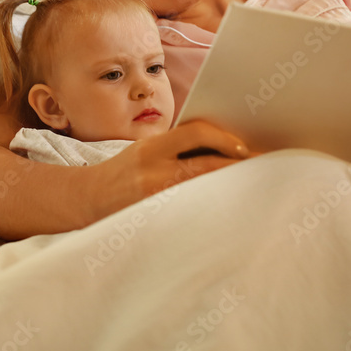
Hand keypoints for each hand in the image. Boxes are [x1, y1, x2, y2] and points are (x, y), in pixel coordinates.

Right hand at [93, 120, 252, 216]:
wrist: (88, 199)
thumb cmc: (123, 172)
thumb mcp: (144, 150)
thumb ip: (176, 147)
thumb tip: (223, 147)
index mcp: (152, 148)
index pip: (195, 132)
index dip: (224, 138)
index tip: (244, 147)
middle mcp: (153, 171)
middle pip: (206, 165)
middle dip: (236, 166)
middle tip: (262, 168)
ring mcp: (154, 197)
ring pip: (203, 190)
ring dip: (229, 188)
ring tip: (250, 188)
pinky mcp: (156, 217)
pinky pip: (192, 211)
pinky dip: (212, 207)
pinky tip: (226, 208)